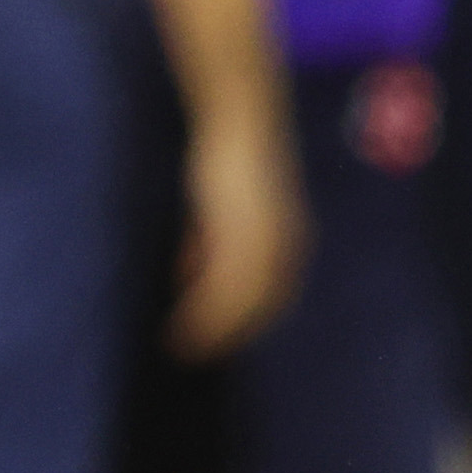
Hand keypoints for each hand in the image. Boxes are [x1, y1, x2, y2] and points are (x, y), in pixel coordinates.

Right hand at [163, 103, 307, 361]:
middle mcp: (283, 247)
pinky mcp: (241, 233)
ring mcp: (265, 242)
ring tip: (185, 346)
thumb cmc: (229, 159)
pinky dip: (203, 311)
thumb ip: (211, 240)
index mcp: (286, 242)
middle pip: (258, 308)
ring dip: (212, 329)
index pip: (269, 298)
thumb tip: (191, 269)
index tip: (216, 340)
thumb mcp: (222, 208)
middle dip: (227, 334)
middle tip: (195, 352)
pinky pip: (222, 286)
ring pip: (239, 304)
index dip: (243, 323)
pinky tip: (185, 322)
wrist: (238, 120)